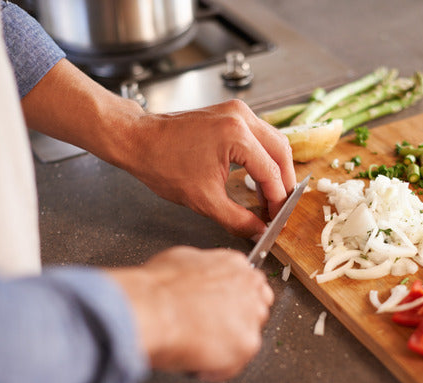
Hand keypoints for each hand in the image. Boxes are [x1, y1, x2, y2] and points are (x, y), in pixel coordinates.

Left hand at [20, 60, 293, 238]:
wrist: (138, 141)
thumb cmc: (162, 164)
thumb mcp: (204, 200)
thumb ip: (237, 219)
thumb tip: (258, 231)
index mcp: (236, 136)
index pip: (271, 172)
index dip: (277, 200)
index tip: (276, 218)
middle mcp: (241, 117)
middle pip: (281, 151)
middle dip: (284, 182)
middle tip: (280, 207)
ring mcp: (236, 111)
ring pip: (274, 140)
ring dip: (276, 168)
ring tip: (271, 195)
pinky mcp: (230, 113)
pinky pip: (259, 135)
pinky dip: (264, 156)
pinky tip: (258, 176)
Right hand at [107, 246, 273, 380]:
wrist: (151, 309)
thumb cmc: (156, 288)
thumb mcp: (180, 260)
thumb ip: (201, 270)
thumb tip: (196, 279)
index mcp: (234, 264)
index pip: (250, 285)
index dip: (233, 302)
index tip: (221, 311)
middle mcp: (249, 287)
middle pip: (256, 310)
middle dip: (235, 323)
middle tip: (209, 332)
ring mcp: (251, 316)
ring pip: (246, 338)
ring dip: (226, 346)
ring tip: (197, 347)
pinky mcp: (247, 344)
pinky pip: (234, 365)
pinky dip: (215, 369)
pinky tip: (195, 361)